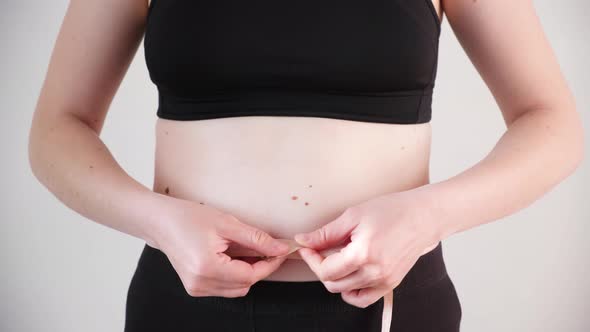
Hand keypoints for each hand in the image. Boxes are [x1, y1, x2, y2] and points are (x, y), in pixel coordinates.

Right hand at [146, 195, 291, 297]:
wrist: (161, 222)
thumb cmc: (189, 217)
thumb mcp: (227, 223)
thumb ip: (257, 239)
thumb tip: (281, 249)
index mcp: (207, 267)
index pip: (250, 275)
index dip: (270, 264)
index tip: (282, 251)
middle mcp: (200, 283)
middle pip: (245, 284)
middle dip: (261, 268)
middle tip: (269, 248)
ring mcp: (196, 288)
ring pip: (236, 289)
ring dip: (248, 272)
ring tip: (250, 250)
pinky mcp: (195, 288)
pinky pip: (225, 287)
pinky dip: (235, 275)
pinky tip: (235, 257)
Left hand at [292, 188, 440, 307]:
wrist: (422, 216)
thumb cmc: (391, 211)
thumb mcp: (353, 216)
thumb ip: (325, 233)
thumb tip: (302, 241)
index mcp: (363, 254)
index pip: (325, 270)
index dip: (311, 259)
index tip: (307, 248)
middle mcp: (374, 272)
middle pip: (333, 283)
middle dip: (320, 268)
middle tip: (319, 251)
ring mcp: (384, 281)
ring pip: (345, 292)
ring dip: (335, 277)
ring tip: (337, 259)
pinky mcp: (390, 284)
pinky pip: (363, 299)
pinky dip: (351, 292)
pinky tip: (349, 275)